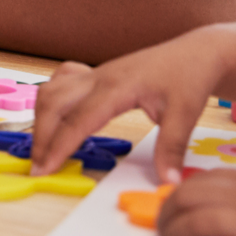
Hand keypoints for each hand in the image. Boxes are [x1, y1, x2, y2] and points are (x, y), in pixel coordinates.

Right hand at [30, 32, 223, 177]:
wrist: (196, 52)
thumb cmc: (189, 78)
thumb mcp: (186, 114)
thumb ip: (171, 149)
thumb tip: (168, 183)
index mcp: (118, 86)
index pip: (78, 119)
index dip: (59, 145)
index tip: (44, 169)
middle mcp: (99, 77)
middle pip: (53, 102)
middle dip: (41, 136)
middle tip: (39, 166)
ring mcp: (95, 73)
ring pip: (51, 90)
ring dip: (41, 118)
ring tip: (43, 147)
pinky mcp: (95, 74)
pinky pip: (61, 80)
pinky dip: (50, 98)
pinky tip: (54, 116)